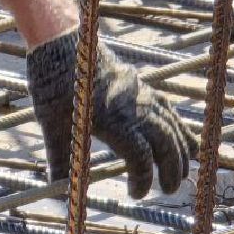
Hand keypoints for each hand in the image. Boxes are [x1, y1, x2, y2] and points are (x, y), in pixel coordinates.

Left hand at [26, 30, 198, 198]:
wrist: (61, 40)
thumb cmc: (53, 81)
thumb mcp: (50, 121)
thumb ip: (60, 157)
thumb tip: (56, 189)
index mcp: (110, 118)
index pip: (140, 156)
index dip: (142, 179)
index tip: (135, 193)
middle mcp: (131, 106)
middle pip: (165, 142)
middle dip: (172, 169)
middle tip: (168, 189)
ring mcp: (139, 93)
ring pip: (171, 124)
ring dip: (180, 150)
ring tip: (181, 172)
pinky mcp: (140, 84)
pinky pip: (167, 107)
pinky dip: (179, 126)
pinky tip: (183, 139)